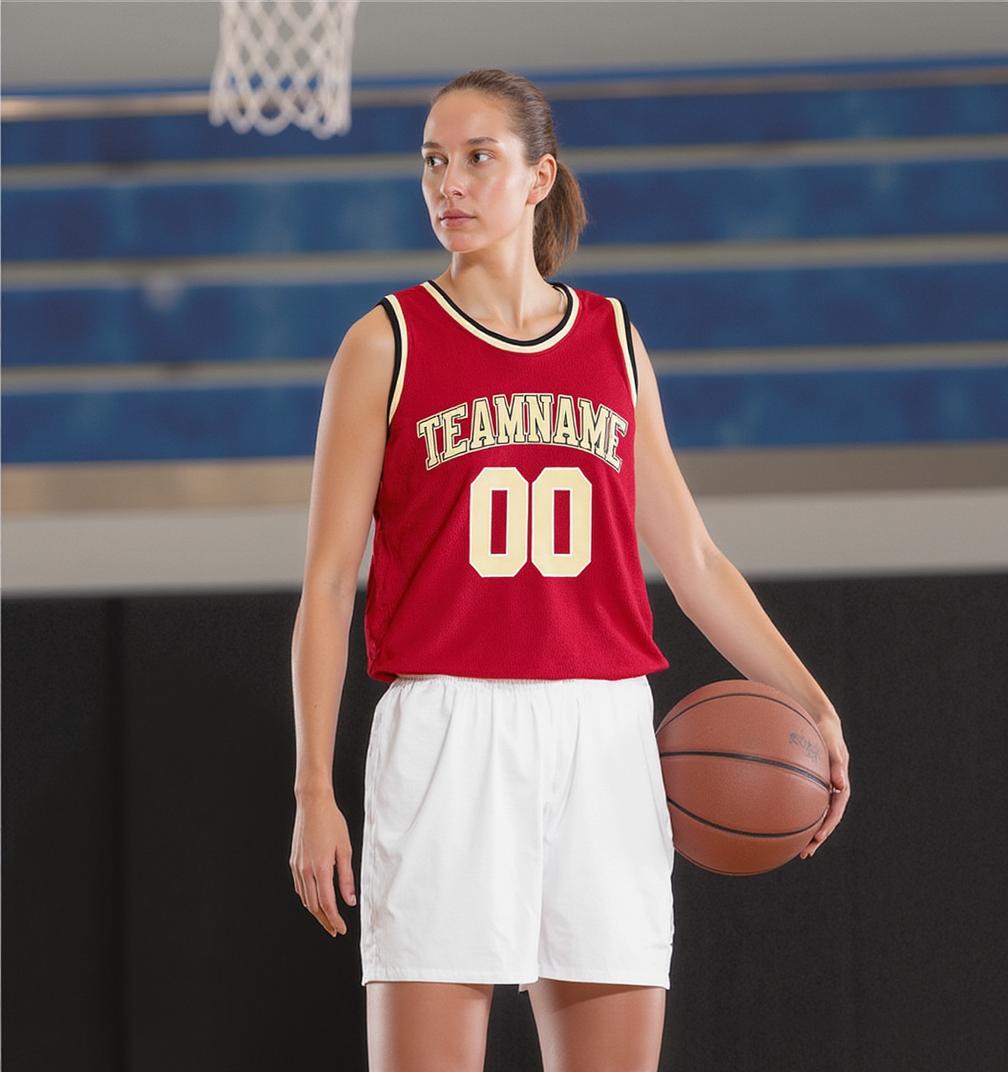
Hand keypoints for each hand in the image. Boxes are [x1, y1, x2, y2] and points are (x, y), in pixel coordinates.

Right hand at [289, 788, 356, 935]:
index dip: (335, 920)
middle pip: (314, 906)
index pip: (327, 904)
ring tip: (327, 918)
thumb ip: (347, 878)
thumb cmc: (332, 823)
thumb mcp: (345, 850)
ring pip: (305, 898)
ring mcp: (297, 867)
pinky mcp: (294, 862)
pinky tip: (315, 899)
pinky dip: (307, 898)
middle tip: (335, 930)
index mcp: (321, 868)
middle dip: (325, 921)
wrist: (313, 805)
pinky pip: (299, 887)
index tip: (342, 929)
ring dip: (316, 911)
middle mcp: (306, 871)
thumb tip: (350, 900)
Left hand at [800, 713, 850, 859]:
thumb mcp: (833, 745)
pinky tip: (781, 822)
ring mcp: (821, 788)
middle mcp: (831, 790)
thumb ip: (837, 764)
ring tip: (797, 849)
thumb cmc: (827, 732)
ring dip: (807, 832)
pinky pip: (804, 803)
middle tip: (805, 853)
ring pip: (815, 815)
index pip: (836, 810)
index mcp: (841, 785)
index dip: (828, 825)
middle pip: (826, 819)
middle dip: (817, 837)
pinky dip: (796, 814)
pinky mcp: (809, 784)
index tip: (817, 837)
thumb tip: (841, 786)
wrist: (819, 720)